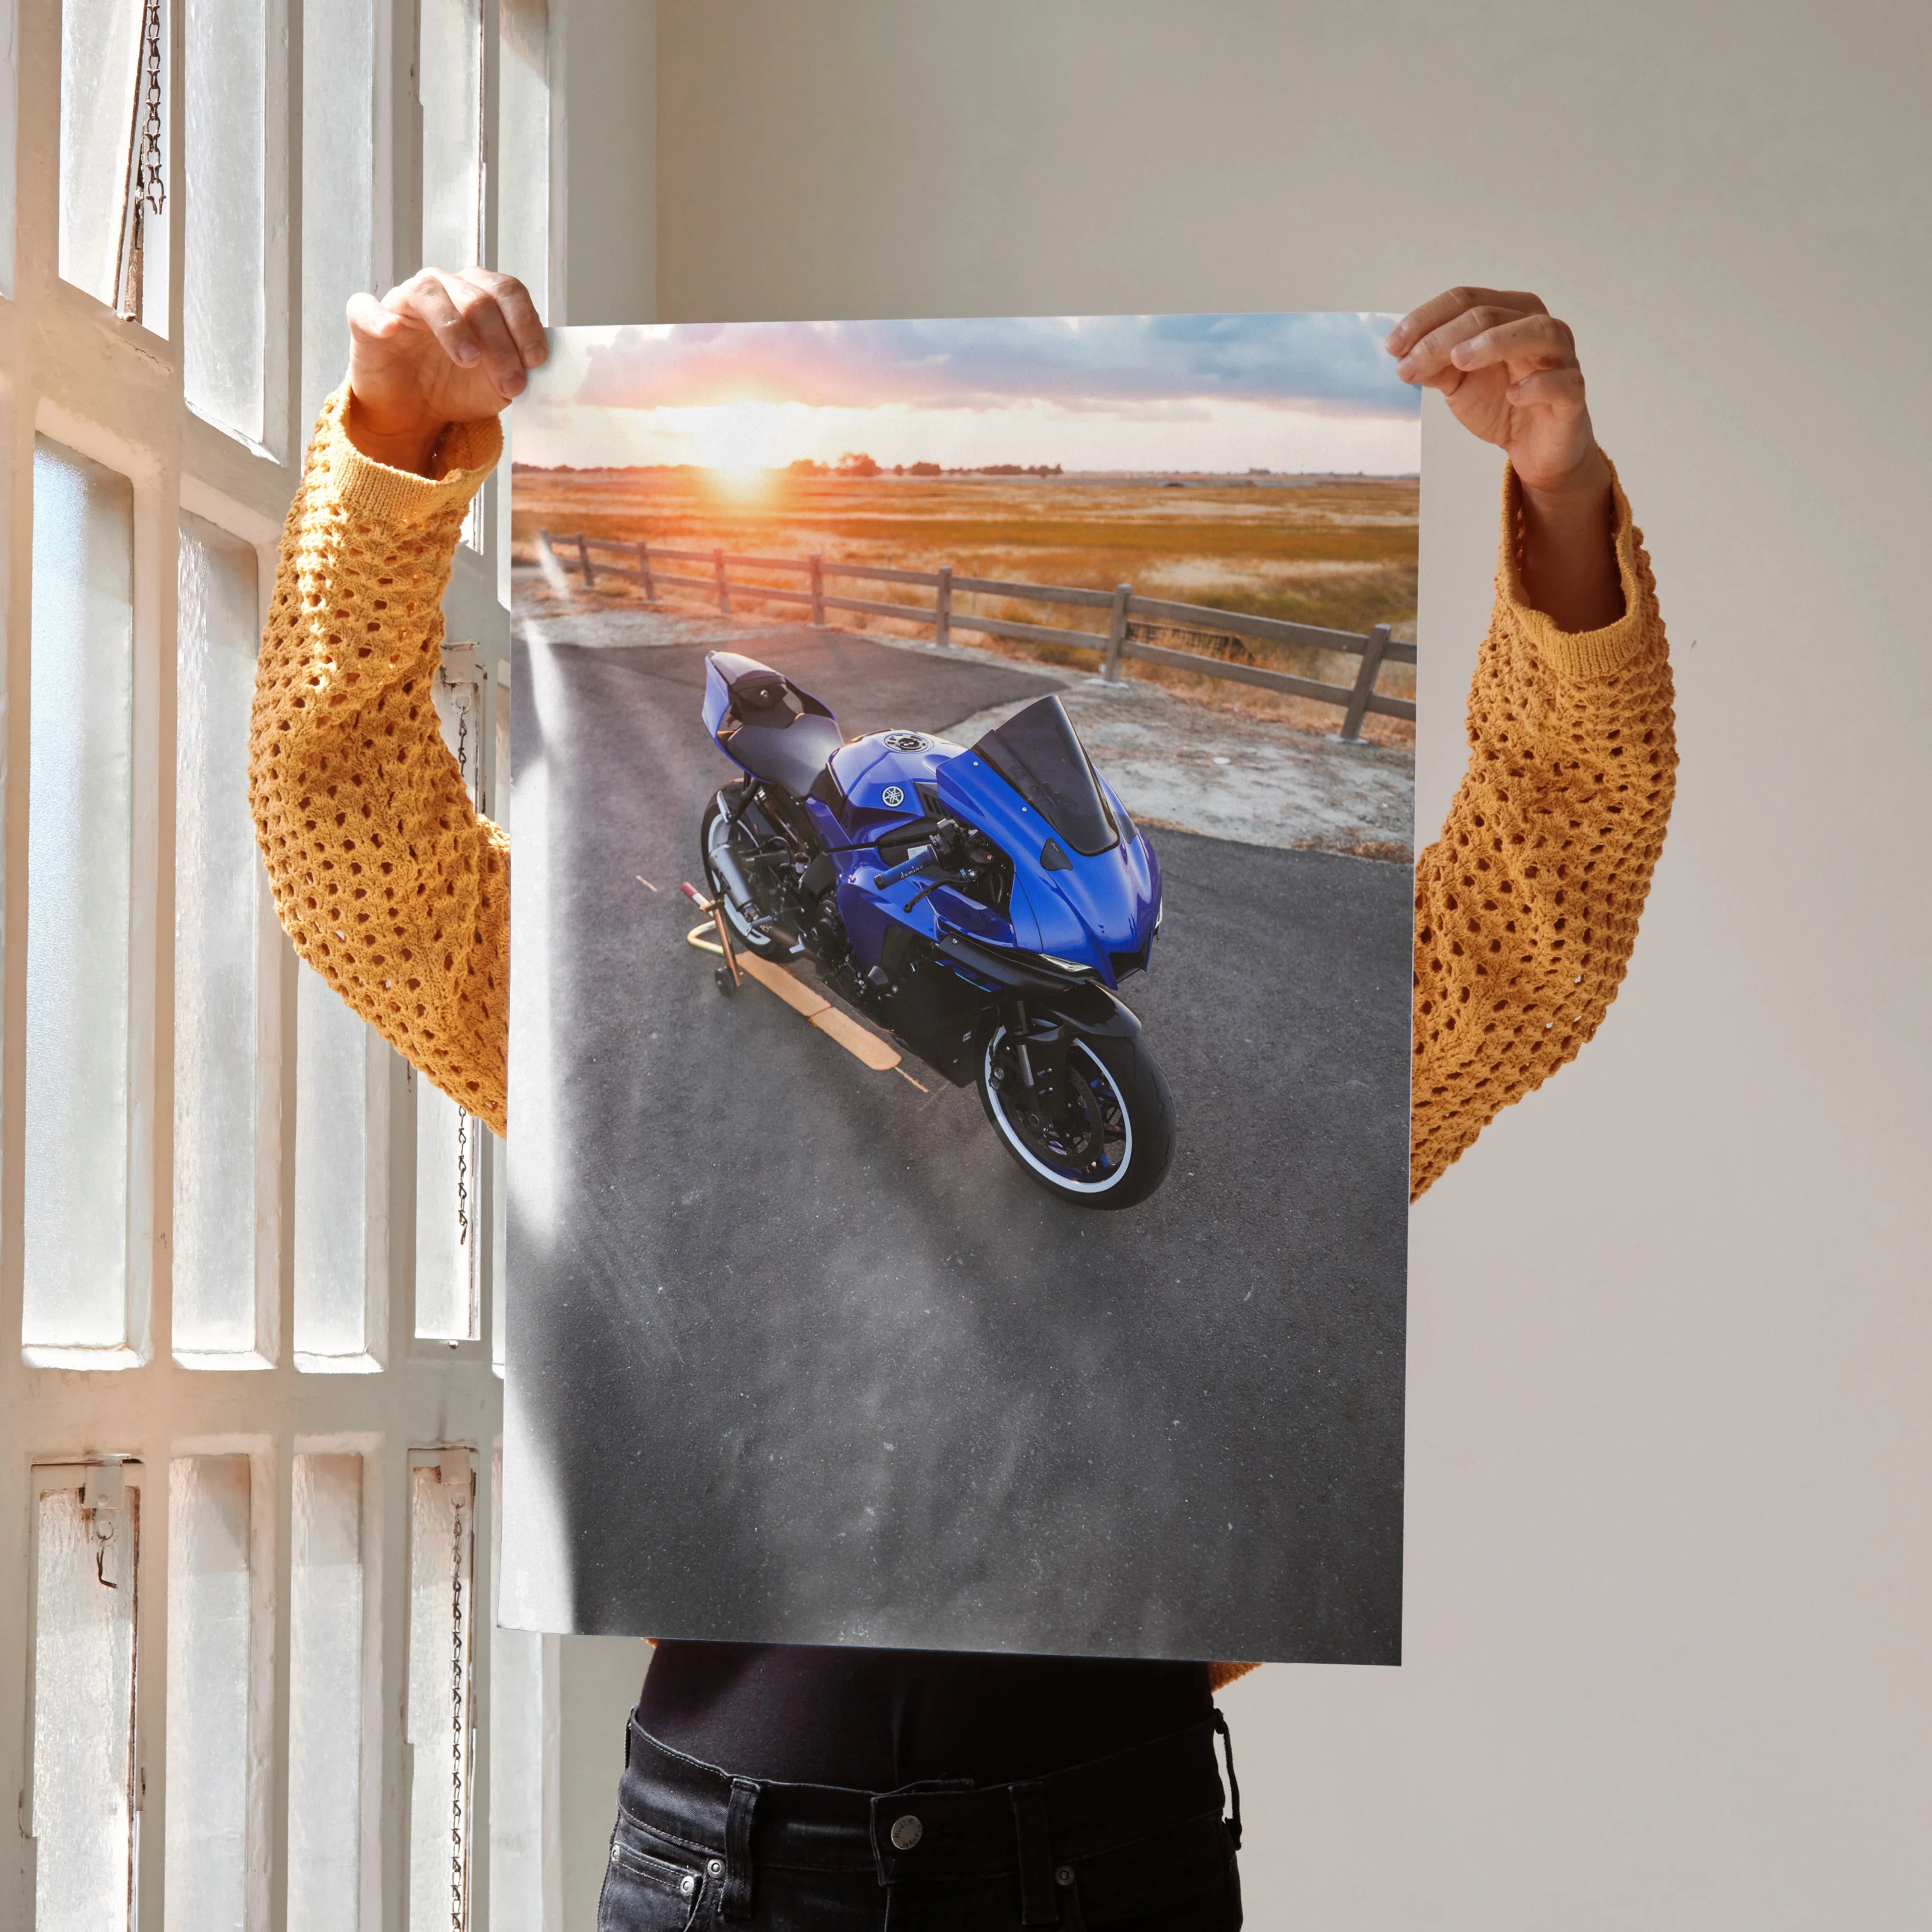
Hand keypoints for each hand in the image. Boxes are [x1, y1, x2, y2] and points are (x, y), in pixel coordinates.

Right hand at [344, 268, 546, 474]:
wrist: (415, 412)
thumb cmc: (458, 387)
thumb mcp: (498, 384)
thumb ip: (518, 368)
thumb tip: (536, 365)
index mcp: (479, 295)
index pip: (507, 291)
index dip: (525, 323)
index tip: (536, 361)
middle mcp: (444, 288)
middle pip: (477, 297)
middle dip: (500, 343)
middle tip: (511, 383)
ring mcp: (404, 300)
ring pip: (430, 293)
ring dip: (454, 327)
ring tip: (469, 360)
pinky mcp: (366, 320)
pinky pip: (366, 307)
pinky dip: (378, 317)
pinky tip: (391, 330)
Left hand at [1386, 287, 1621, 629]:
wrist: (1534, 448)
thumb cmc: (1500, 403)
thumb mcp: (1458, 383)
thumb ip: (1435, 365)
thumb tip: (1403, 355)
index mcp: (1509, 314)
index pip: (1465, 300)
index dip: (1425, 319)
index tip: (1392, 347)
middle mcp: (1538, 326)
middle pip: (1490, 314)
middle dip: (1443, 338)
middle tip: (1409, 364)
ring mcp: (1561, 357)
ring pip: (1536, 332)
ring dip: (1494, 342)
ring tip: (1459, 360)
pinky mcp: (1573, 394)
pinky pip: (1562, 381)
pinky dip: (1537, 384)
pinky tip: (1512, 394)